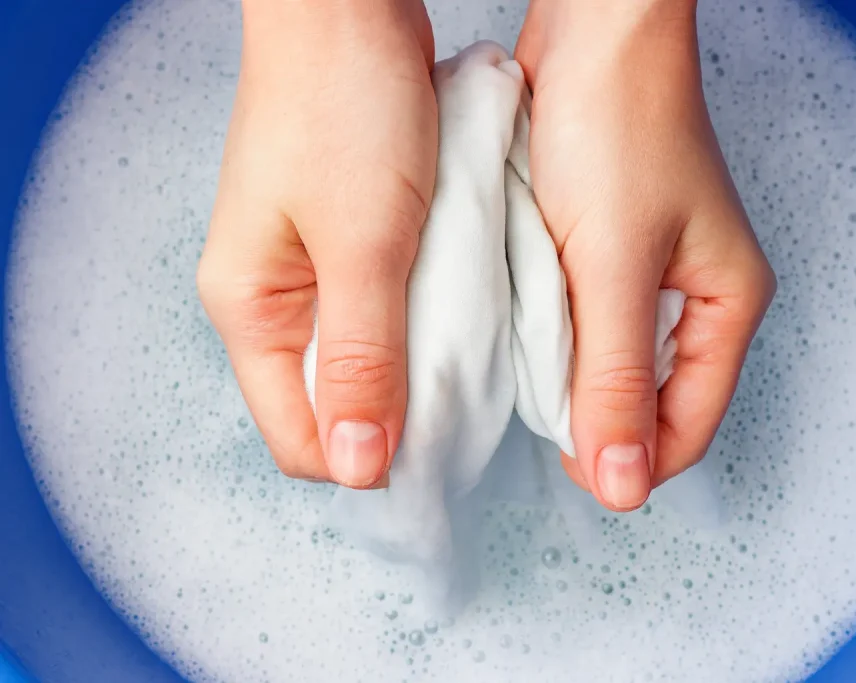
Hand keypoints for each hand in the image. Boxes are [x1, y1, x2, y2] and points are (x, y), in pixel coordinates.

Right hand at [197, 0, 435, 487]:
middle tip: (464, 391)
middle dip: (395, 411)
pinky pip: (378, 309)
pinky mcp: (339, 240)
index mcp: (253, 310)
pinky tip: (457, 304)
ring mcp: (303, 270)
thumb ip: (362, 357)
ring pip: (359, 357)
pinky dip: (418, 318)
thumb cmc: (346, 106)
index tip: (438, 445)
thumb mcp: (365, 244)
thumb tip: (360, 465)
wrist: (348, 9)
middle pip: (329, 403)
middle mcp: (270, 301)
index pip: (300, 438)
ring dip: (412, 362)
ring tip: (466, 345)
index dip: (366, 456)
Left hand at [515, 0, 775, 510]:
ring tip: (522, 353)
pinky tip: (516, 318)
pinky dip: (546, 328)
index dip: (629, 457)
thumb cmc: (619, 125)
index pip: (687, 426)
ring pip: (605, 361)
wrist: (590, 30)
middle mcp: (694, 299)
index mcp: (727, 306)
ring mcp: (649, 276)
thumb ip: (614, 377)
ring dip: (563, 368)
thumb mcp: (614, 264)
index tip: (564, 461)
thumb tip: (623, 483)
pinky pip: (578, 318)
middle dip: (592, 411)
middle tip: (532, 395)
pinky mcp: (605, 253)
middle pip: (646, 399)